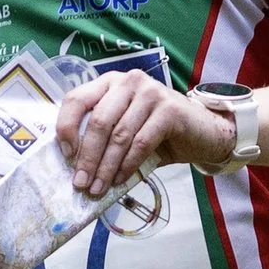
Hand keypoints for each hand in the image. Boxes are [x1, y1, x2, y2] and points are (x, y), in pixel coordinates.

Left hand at [53, 67, 236, 193]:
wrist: (203, 133)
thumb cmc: (158, 132)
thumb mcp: (124, 129)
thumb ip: (102, 136)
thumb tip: (74, 165)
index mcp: (110, 83)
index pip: (76, 99)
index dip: (66, 129)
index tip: (66, 156)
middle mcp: (129, 81)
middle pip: (98, 121)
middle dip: (87, 156)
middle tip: (81, 182)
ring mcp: (150, 92)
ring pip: (119, 135)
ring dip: (106, 166)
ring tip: (98, 187)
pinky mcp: (169, 109)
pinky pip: (141, 142)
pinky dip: (128, 165)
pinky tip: (121, 180)